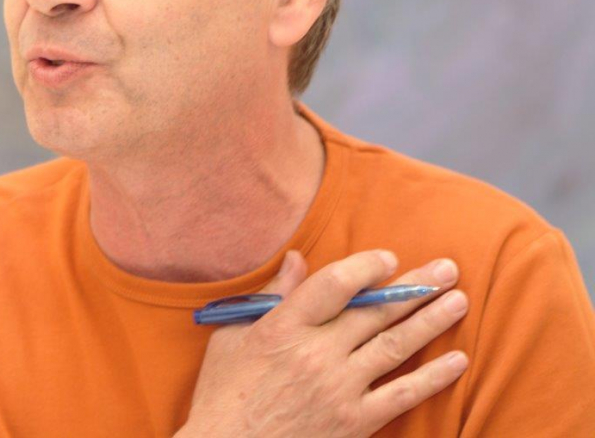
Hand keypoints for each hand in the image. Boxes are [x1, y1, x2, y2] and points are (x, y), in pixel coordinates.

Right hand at [177, 250, 467, 436]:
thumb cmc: (223, 392)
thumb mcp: (233, 335)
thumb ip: (271, 297)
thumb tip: (297, 260)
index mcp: (283, 326)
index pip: (335, 284)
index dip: (366, 267)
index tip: (387, 259)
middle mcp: (316, 353)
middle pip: (375, 311)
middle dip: (415, 286)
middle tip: (447, 268)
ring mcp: (339, 388)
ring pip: (395, 346)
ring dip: (431, 321)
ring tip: (458, 301)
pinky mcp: (355, 421)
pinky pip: (403, 394)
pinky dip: (434, 377)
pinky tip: (458, 361)